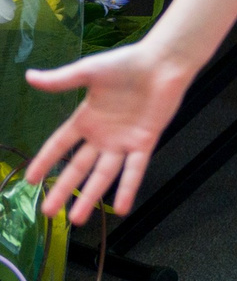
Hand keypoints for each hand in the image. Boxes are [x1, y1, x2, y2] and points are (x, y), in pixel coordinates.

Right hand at [23, 38, 198, 224]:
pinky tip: (121, 208)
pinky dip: (128, 188)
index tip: (30, 181)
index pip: (59, 145)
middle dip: (63, 190)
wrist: (163, 61)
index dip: (45, 162)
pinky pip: (134, 169)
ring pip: (103, 175)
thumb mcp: (89, 71)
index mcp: (86, 119)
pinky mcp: (144, 142)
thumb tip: (29, 76)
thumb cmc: (127, 63)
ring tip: (77, 219)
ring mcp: (123, 141)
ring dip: (91, 196)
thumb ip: (61, 80)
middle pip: (79, 168)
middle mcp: (102, 135)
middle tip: (48, 213)